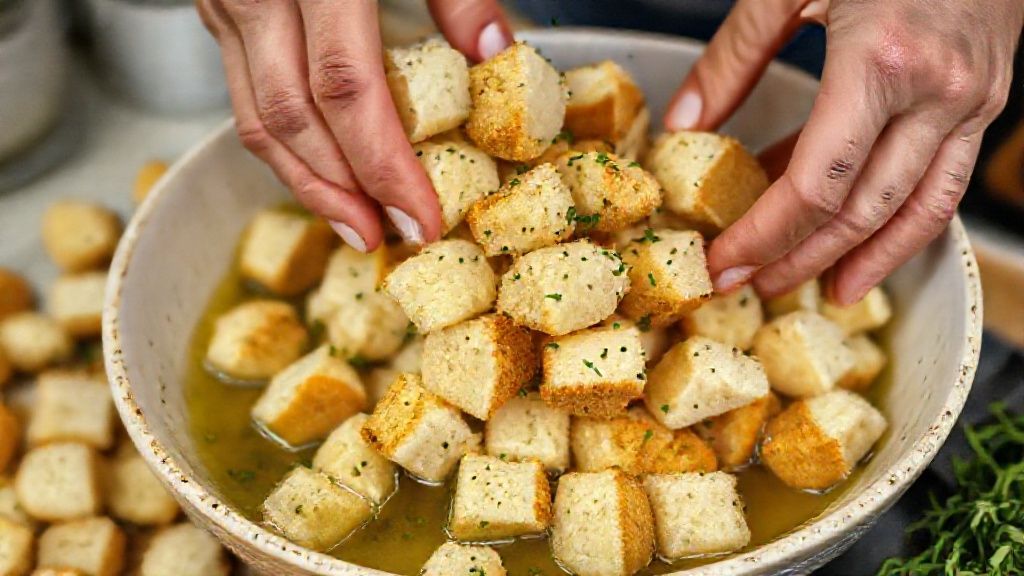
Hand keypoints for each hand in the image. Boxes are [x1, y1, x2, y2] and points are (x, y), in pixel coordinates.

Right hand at [196, 0, 512, 251]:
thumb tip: (496, 50)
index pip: (347, 89)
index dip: (385, 165)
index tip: (423, 218)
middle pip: (291, 119)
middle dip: (343, 192)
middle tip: (389, 240)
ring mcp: (225, 2)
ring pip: (256, 118)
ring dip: (308, 183)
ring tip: (357, 226)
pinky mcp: (218, 10)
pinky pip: (246, 96)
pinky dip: (288, 145)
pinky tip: (326, 173)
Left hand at [664, 0, 1022, 304]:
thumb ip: (735, 55)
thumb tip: (686, 120)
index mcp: (880, 60)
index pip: (816, 186)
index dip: (765, 235)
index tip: (723, 262)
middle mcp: (936, 91)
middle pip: (862, 210)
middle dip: (801, 258)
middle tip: (753, 285)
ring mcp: (972, 99)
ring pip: (918, 210)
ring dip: (867, 260)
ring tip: (823, 290)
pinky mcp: (987, 98)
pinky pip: (947, 181)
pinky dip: (909, 223)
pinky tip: (876, 245)